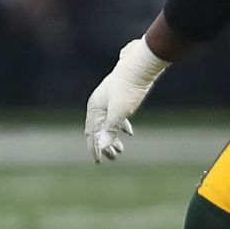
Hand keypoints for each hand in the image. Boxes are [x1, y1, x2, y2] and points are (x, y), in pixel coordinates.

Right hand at [84, 38, 170, 162]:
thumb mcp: (119, 113)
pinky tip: (129, 133)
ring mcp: (108, 100)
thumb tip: (103, 146)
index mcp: (94, 108)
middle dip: (105, 145)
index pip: (91, 133)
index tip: (99, 161)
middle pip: (99, 130)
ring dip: (113, 137)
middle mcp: (98, 104)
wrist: (139, 67)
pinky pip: (116, 116)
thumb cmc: (128, 89)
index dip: (94, 148)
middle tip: (113, 158)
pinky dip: (121, 126)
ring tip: (120, 150)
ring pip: (108, 123)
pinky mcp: (119, 97)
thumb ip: (110, 130)